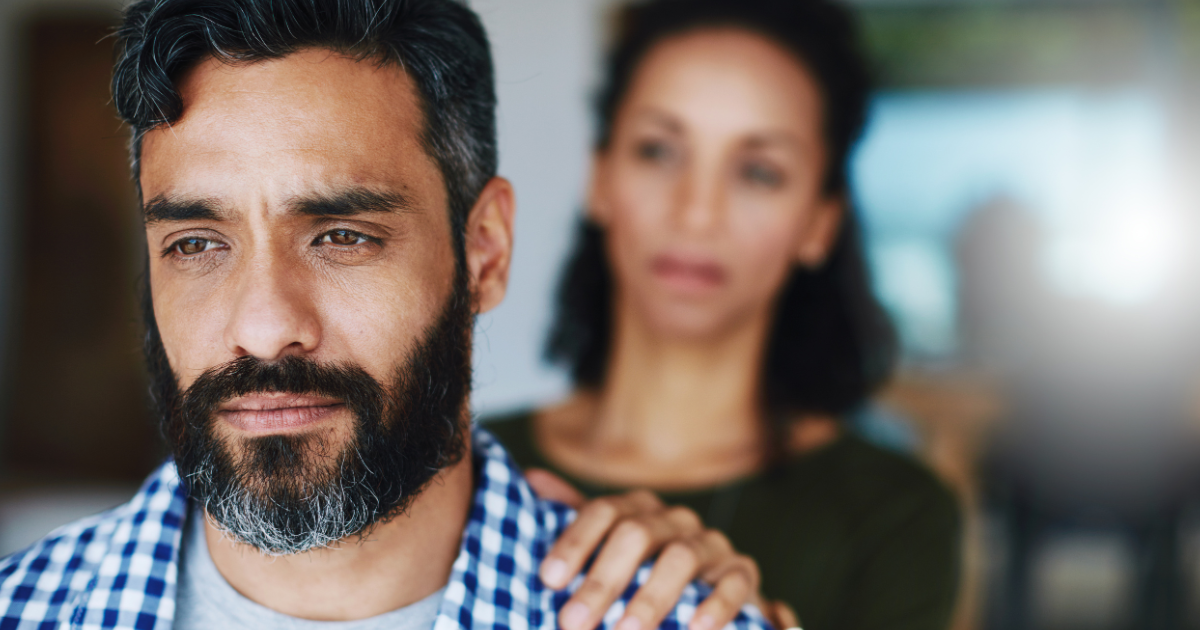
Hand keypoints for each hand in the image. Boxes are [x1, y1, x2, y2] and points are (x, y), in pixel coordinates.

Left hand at [526, 469, 761, 629]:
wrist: (707, 596)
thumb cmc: (644, 573)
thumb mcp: (607, 548)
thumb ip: (573, 518)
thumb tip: (530, 478)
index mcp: (639, 509)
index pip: (603, 511)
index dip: (575, 542)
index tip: (548, 579)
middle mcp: (675, 519)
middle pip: (637, 534)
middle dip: (603, 580)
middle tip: (572, 622)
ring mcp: (711, 543)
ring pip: (682, 558)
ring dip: (650, 598)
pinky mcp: (742, 572)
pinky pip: (734, 582)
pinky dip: (715, 605)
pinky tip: (694, 628)